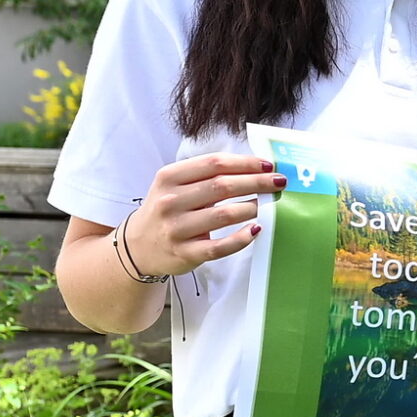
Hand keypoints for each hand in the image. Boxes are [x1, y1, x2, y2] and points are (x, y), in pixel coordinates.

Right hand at [123, 153, 285, 276]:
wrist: (138, 246)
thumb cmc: (168, 209)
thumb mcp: (174, 185)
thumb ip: (206, 175)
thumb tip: (254, 166)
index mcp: (169, 178)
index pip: (214, 164)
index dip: (245, 163)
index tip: (268, 164)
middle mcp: (170, 201)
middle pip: (222, 186)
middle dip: (257, 182)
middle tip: (279, 182)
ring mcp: (176, 229)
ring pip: (224, 215)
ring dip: (252, 207)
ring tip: (268, 203)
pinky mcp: (185, 253)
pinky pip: (220, 246)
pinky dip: (242, 238)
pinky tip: (256, 229)